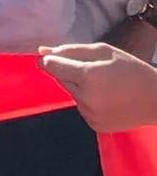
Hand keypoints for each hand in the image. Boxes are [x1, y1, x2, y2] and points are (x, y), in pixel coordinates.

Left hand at [40, 42, 156, 133]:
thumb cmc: (133, 71)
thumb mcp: (105, 52)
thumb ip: (71, 50)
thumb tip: (42, 52)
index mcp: (88, 76)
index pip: (51, 66)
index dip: (51, 60)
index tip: (53, 57)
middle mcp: (85, 97)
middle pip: (60, 79)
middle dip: (69, 72)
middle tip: (94, 71)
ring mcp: (89, 113)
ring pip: (71, 94)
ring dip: (80, 87)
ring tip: (106, 86)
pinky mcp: (94, 124)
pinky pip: (81, 108)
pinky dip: (88, 101)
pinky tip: (108, 99)